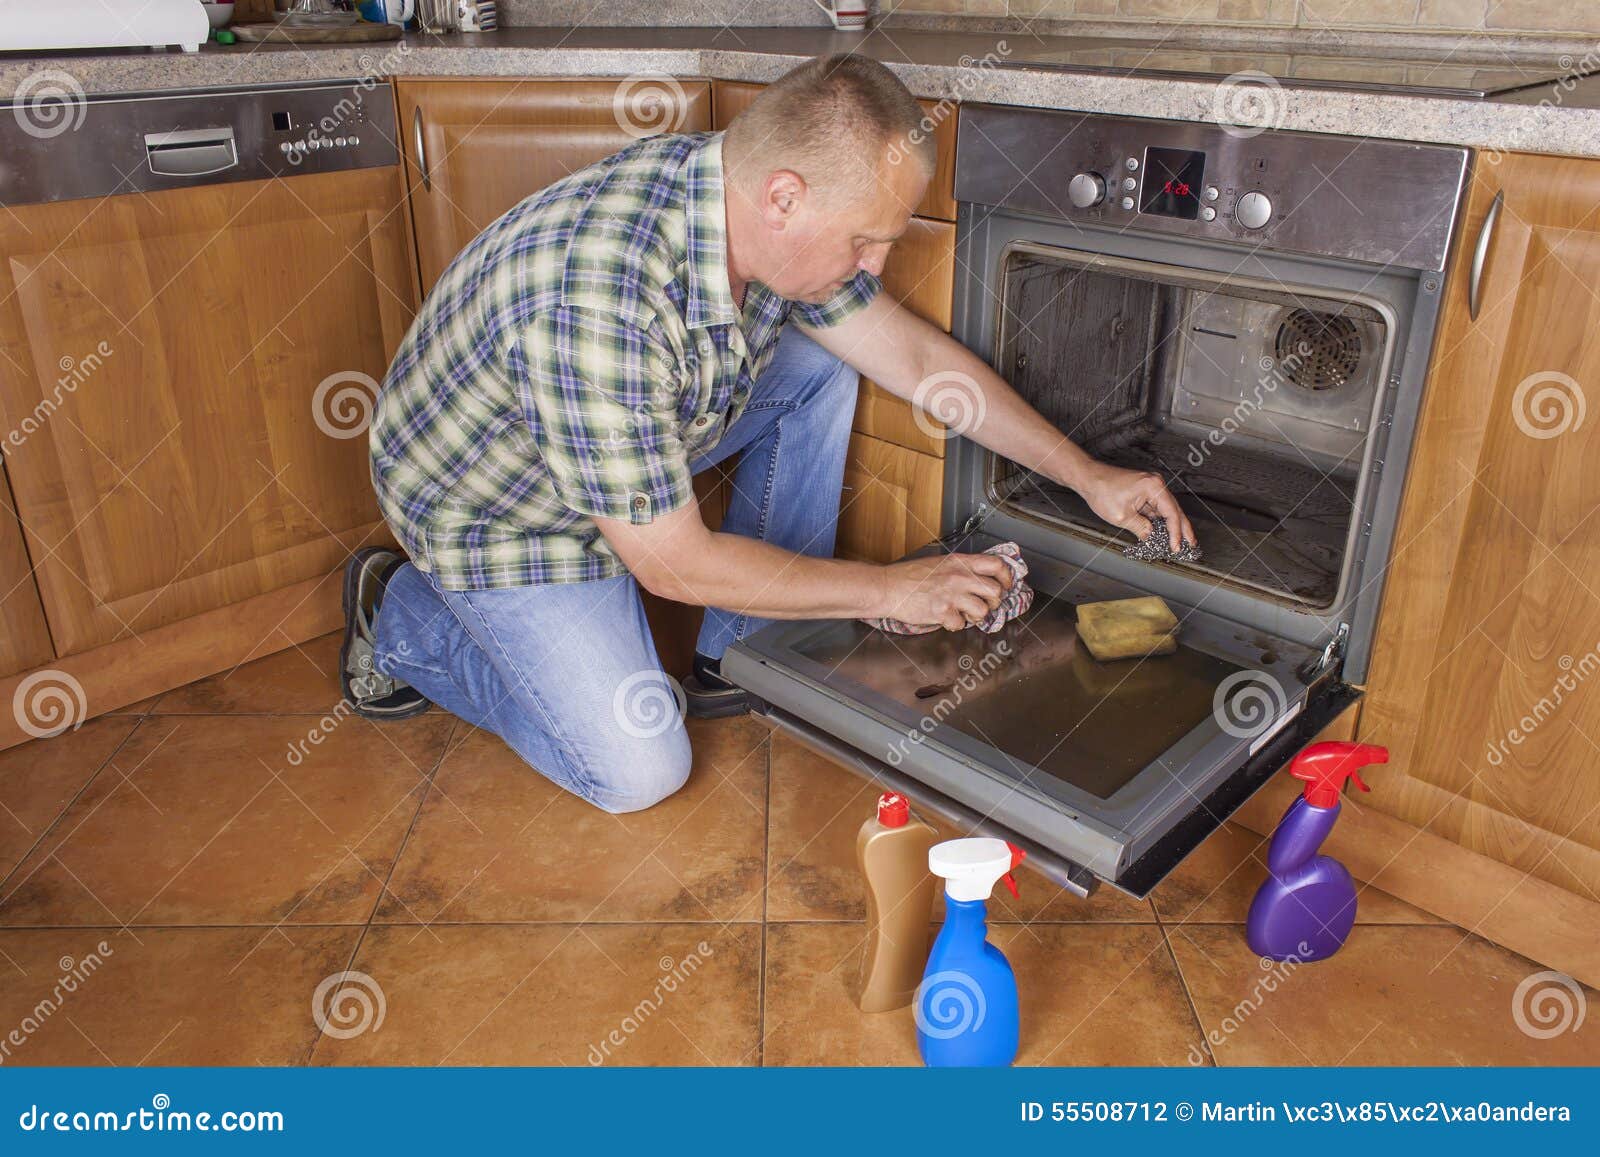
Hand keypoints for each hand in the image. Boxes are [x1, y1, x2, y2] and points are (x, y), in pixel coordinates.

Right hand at [875, 552, 1015, 631]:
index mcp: (960, 562)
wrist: (887, 587)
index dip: (1007, 577)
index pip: (997, 565)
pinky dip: (954, 625)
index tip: (1006, 585)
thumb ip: (961, 568)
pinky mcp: (943, 611)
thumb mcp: (940, 563)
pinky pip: (961, 624)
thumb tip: (981, 578)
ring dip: (975, 616)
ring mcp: (952, 594)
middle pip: (996, 591)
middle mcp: (959, 576)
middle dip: (993, 602)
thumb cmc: (909, 576)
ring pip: (983, 611)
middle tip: (983, 604)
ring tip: (963, 613)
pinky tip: (946, 618)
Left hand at [1077, 461, 1197, 549]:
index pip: (1171, 513)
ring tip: (1179, 542)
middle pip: (1174, 510)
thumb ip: (1141, 528)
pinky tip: (1164, 533)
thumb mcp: (1122, 517)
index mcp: (1153, 487)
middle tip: (1191, 545)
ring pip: (1166, 510)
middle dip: (1182, 529)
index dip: (1176, 532)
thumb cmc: (1102, 490)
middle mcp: (1156, 484)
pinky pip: (1156, 508)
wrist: (1089, 478)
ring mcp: (1151, 487)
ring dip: (1171, 526)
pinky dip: (1160, 521)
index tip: (1176, 546)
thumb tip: (1152, 537)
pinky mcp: (1145, 491)